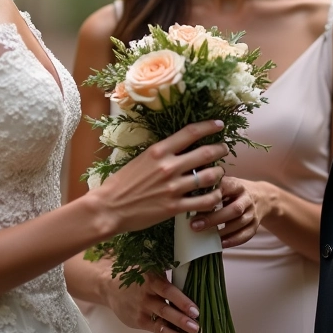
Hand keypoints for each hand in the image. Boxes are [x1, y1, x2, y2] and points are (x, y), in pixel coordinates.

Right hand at [99, 119, 227, 234]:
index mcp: (158, 151)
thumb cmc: (121, 183)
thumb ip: (161, 153)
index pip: (190, 132)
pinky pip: (204, 201)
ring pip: (209, 176)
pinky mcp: (174, 207)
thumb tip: (178, 146)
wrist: (108, 208)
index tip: (219, 125)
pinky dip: (214, 197)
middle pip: (205, 153)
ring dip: (218, 173)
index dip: (208, 126)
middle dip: (220, 149)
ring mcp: (173, 187)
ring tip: (219, 173)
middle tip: (224, 148)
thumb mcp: (141, 159)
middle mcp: (169, 166)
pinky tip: (214, 196)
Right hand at [102, 263, 199, 332]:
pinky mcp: (139, 321)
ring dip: (177, 330)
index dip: (182, 301)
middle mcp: (146, 295)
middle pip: (165, 308)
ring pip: (161, 321)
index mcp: (150, 279)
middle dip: (181, 318)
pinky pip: (156, 329)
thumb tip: (190, 278)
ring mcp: (141, 310)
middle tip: (196, 326)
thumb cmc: (136, 276)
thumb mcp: (149, 269)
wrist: (110, 287)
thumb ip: (165, 276)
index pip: (168, 291)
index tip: (195, 310)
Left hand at [189, 176, 262, 248]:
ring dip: (222, 231)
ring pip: (240, 222)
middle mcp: (247, 198)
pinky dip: (233, 240)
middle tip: (194, 225)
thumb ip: (212, 188)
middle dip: (214, 218)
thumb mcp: (226, 184)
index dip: (212, 195)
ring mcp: (253, 212)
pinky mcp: (255, 225)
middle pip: (234, 209)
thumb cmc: (234, 191)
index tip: (194, 202)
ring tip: (205, 236)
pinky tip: (220, 244)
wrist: (261, 196)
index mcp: (237, 185)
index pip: (226, 187)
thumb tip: (187, 194)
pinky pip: (246, 235)